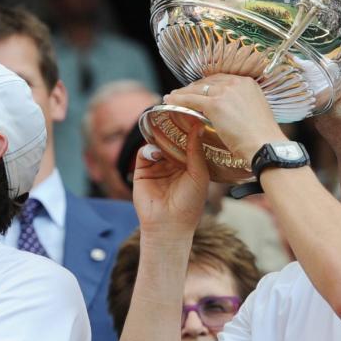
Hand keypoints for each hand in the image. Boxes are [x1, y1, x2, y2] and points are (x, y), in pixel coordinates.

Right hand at [132, 124, 209, 238]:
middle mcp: (172, 164)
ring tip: (165, 133)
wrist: (170, 225)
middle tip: (177, 116)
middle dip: (173, 130)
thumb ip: (196, 150)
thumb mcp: (199, 174)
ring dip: (160, 138)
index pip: (188, 143)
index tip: (193, 116)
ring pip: (157, 144)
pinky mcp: (142, 171)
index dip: (189, 131)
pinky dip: (148, 148)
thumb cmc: (190, 204)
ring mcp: (157, 167)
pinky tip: (156, 152)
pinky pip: (143, 153)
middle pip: (171, 141)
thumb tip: (199, 126)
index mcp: (189, 165)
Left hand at [164, 74, 288, 162]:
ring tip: (172, 97)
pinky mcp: (215, 104)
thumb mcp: (255, 113)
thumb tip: (233, 112)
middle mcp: (237, 82)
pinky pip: (190, 99)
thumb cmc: (263, 138)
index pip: (220, 79)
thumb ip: (243, 107)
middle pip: (207, 81)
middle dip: (193, 88)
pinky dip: (178, 100)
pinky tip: (169, 101)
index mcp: (248, 83)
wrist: (265, 145)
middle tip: (182, 94)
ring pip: (196, 89)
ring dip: (182, 92)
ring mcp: (225, 92)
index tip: (198, 90)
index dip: (206, 85)